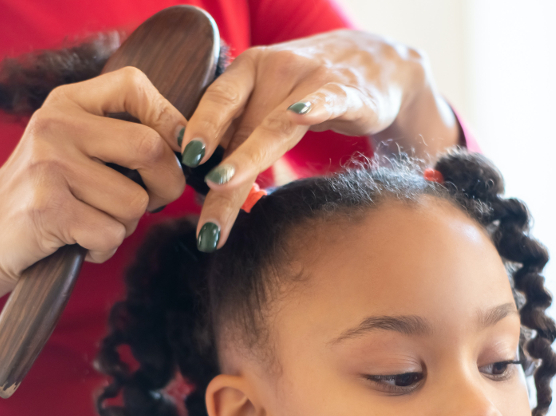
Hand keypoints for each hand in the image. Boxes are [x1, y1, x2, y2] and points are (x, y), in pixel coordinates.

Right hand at [0, 67, 187, 370]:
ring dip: (125, 225)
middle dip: (165, 186)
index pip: (134, 85)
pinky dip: (103, 249)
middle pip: (150, 148)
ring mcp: (48, 166)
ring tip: (92, 223)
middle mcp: (55, 125)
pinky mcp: (47, 209)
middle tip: (149, 203)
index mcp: (66, 102)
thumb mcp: (72, 148)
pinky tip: (78, 243)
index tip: (181, 150)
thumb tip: (189, 145)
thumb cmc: (45, 197)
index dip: (171, 117)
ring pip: (134, 202)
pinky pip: (111, 234)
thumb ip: (118, 136)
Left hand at [178, 30, 459, 250]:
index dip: (197, 130)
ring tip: (220, 184)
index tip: (177, 163)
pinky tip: (302, 115)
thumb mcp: (270, 107)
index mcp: (248, 72)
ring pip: (276, 124)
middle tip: (199, 212)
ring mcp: (311, 79)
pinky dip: (315, 107)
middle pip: (241, 125)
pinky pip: (329, 100)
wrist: (378, 64)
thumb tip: (205, 187)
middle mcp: (275, 70)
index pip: (215, 103)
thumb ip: (241, 137)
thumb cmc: (311, 93)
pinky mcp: (348, 91)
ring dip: (247, 157)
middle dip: (218, 171)